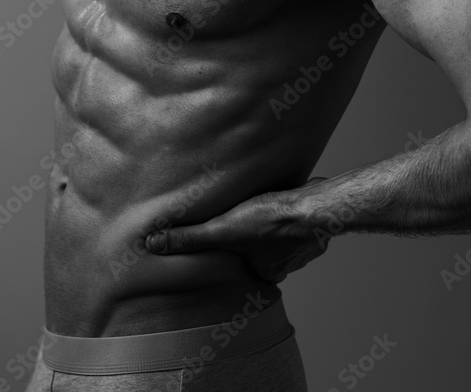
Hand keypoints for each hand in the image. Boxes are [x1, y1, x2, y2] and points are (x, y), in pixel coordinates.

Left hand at [144, 177, 329, 282]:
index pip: (243, 264)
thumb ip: (189, 238)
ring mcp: (304, 247)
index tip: (231, 235)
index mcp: (263, 272)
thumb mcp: (222, 229)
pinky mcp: (316, 225)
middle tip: (247, 217)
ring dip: (275, 223)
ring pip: (282, 237)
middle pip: (263, 250)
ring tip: (264, 204)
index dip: (235, 249)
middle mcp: (286, 265)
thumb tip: (153, 244)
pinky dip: (294, 213)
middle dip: (256, 237)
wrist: (316, 206)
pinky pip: (300, 222)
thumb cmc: (271, 220)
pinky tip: (286, 198)